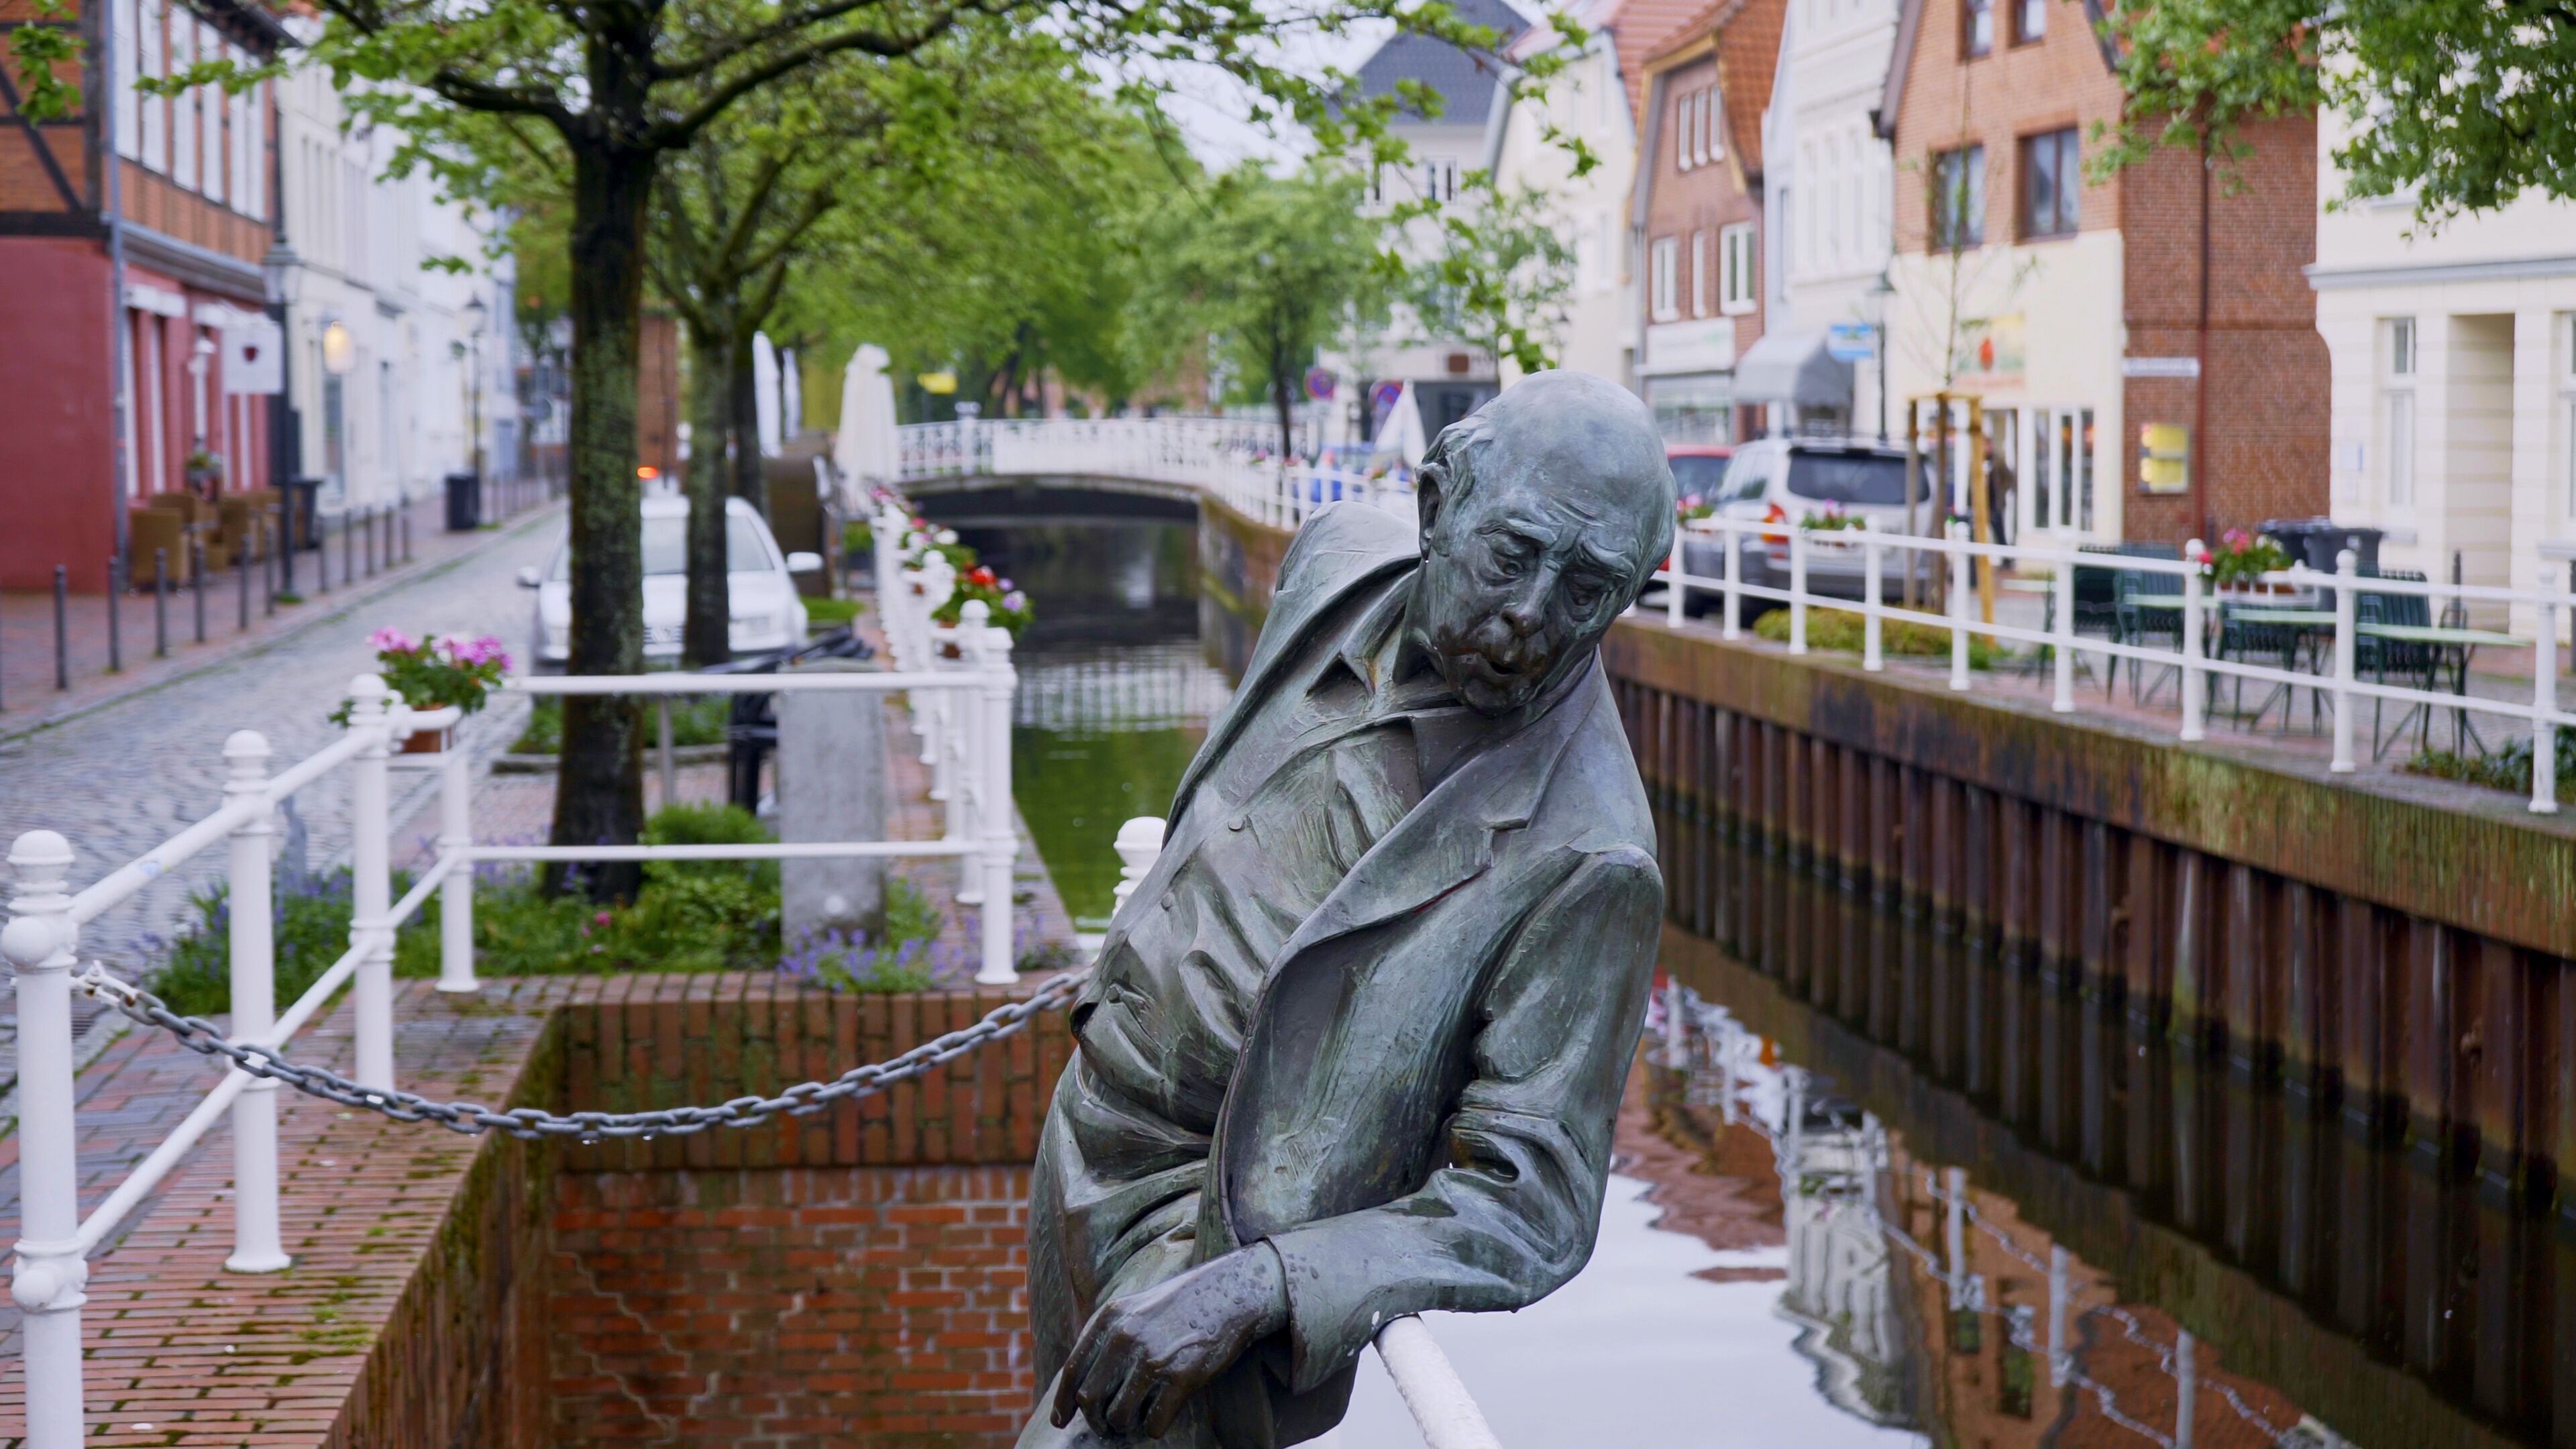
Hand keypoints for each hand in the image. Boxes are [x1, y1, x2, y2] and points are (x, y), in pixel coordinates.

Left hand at [1052, 1244, 1289, 1439]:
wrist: (1230, 1292)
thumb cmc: (1181, 1304)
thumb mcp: (1135, 1308)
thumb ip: (1107, 1337)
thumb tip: (1081, 1383)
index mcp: (1109, 1318)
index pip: (1073, 1370)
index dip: (1063, 1402)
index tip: (1061, 1420)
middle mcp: (1125, 1337)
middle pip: (1090, 1399)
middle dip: (1096, 1420)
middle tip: (1107, 1426)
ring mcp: (1153, 1358)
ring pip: (1118, 1416)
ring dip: (1124, 1427)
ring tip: (1134, 1421)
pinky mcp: (1181, 1377)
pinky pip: (1153, 1422)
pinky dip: (1152, 1428)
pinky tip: (1159, 1417)